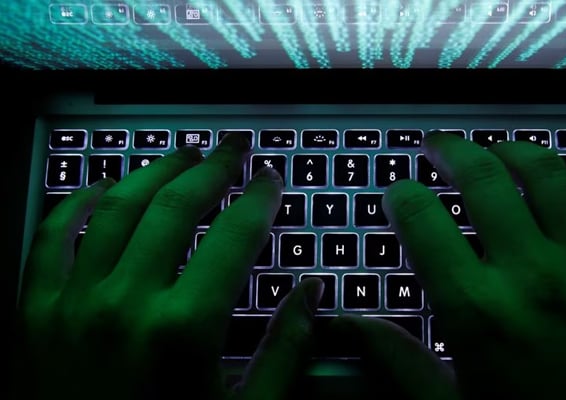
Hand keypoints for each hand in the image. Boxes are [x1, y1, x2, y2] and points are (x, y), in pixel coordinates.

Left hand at [12, 135, 323, 399]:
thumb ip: (284, 352)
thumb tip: (311, 294)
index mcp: (183, 331)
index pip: (235, 237)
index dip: (259, 200)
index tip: (270, 181)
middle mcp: (126, 304)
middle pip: (176, 205)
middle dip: (212, 167)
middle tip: (233, 147)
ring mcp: (74, 303)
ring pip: (117, 206)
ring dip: (154, 171)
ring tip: (182, 154)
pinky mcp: (35, 313)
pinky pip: (53, 236)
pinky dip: (79, 202)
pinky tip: (103, 186)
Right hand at [336, 133, 565, 398]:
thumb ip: (400, 361)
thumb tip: (352, 327)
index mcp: (478, 310)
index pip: (422, 220)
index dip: (402, 196)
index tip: (399, 193)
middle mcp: (531, 274)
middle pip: (481, 178)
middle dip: (451, 151)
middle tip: (439, 146)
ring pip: (545, 173)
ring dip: (512, 150)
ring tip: (496, 149)